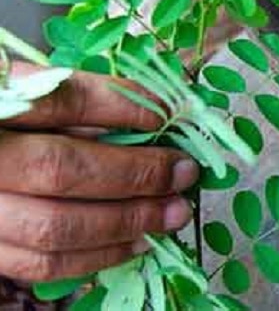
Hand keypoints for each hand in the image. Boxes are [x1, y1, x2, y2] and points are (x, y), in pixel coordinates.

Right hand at [0, 64, 197, 280]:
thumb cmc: (6, 117)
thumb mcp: (29, 90)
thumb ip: (81, 103)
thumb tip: (155, 118)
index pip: (64, 101)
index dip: (123, 108)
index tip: (169, 115)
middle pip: (63, 169)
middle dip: (137, 174)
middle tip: (185, 173)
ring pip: (54, 228)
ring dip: (127, 223)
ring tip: (172, 214)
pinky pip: (41, 265)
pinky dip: (97, 256)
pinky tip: (136, 242)